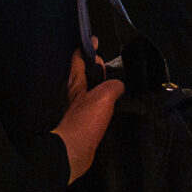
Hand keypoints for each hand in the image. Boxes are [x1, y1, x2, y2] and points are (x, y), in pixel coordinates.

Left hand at [54, 49, 122, 182]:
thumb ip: (114, 86)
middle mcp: (75, 94)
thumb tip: (119, 86)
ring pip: (92, 92)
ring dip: (102, 88)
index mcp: (76, 83)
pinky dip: (105, 105)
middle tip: (110, 67)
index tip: (94, 39)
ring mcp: (79, 110)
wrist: (72, 153)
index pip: (78, 59)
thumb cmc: (84, 122)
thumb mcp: (103, 97)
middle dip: (96, 68)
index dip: (87, 48)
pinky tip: (114, 109)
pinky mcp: (84, 124)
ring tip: (117, 87)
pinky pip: (96, 109)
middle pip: (85, 75)